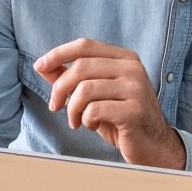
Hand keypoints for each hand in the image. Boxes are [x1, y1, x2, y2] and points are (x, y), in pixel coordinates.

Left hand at [34, 37, 186, 169]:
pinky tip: (92, 125)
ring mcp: (135, 88)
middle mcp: (132, 68)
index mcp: (124, 58)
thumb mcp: (95, 95)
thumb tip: (43, 66)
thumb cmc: (120, 118)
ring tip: (75, 121)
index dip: (58, 53)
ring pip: (85, 89)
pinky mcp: (134, 110)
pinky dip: (85, 120)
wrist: (152, 145)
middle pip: (81, 67)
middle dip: (60, 88)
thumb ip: (72, 78)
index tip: (40, 66)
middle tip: (55, 106)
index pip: (85, 46)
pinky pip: (95, 110)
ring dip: (72, 108)